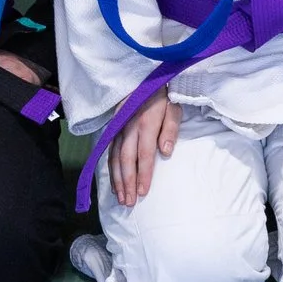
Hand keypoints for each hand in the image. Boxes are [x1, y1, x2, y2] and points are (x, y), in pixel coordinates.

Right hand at [108, 90, 178, 208]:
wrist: (143, 79)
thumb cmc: (162, 97)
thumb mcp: (173, 107)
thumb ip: (170, 129)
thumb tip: (166, 152)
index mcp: (146, 123)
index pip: (144, 154)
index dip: (143, 174)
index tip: (144, 192)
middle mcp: (129, 127)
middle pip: (126, 160)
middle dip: (127, 183)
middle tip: (130, 203)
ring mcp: (118, 128)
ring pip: (114, 158)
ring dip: (117, 180)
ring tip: (121, 198)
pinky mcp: (112, 128)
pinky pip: (109, 151)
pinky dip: (110, 169)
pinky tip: (113, 182)